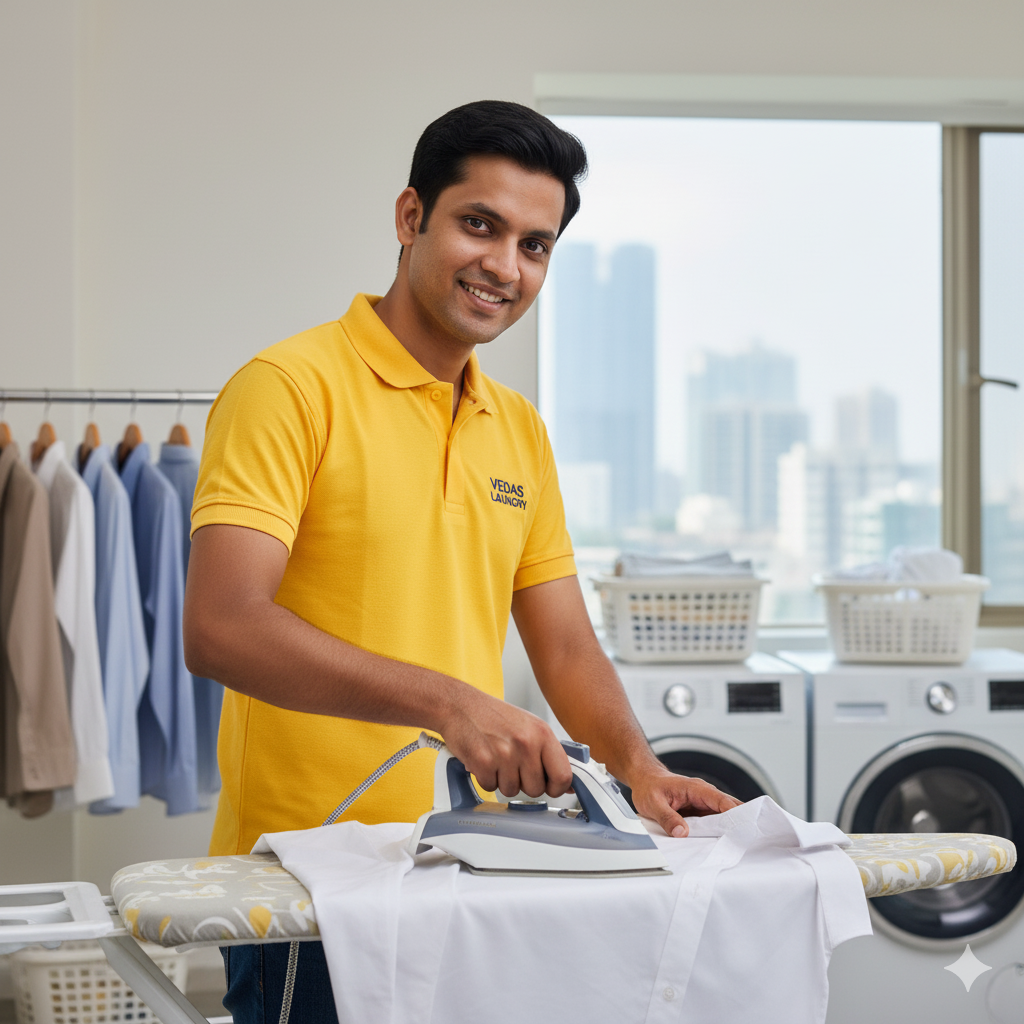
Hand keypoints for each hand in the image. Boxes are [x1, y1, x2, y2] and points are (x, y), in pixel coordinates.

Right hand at [439, 688, 572, 798]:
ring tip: (497, 759)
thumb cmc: (493, 715)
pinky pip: (490, 787)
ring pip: (512, 790)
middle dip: (524, 783)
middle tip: (513, 765)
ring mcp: (504, 754)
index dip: (557, 787)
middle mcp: (526, 743)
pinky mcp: (483, 763)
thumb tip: (566, 782)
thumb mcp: (529, 725)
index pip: (563, 775)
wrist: (460, 705)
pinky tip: (484, 760)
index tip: (551, 786)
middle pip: (536, 789)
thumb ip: (548, 752)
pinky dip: (486, 778)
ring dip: (503, 780)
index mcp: (542, 733)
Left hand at [628, 767, 741, 838]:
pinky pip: (714, 821)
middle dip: (741, 822)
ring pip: (724, 816)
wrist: (644, 779)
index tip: (746, 829)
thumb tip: (682, 833)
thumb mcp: (653, 803)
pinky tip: (724, 843)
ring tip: (740, 845)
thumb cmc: (649, 786)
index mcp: (697, 789)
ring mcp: (704, 804)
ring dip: (731, 829)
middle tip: (749, 841)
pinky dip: (720, 831)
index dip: (736, 814)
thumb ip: (667, 818)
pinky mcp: (700, 812)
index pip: (722, 801)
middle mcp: (704, 795)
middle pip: (730, 808)